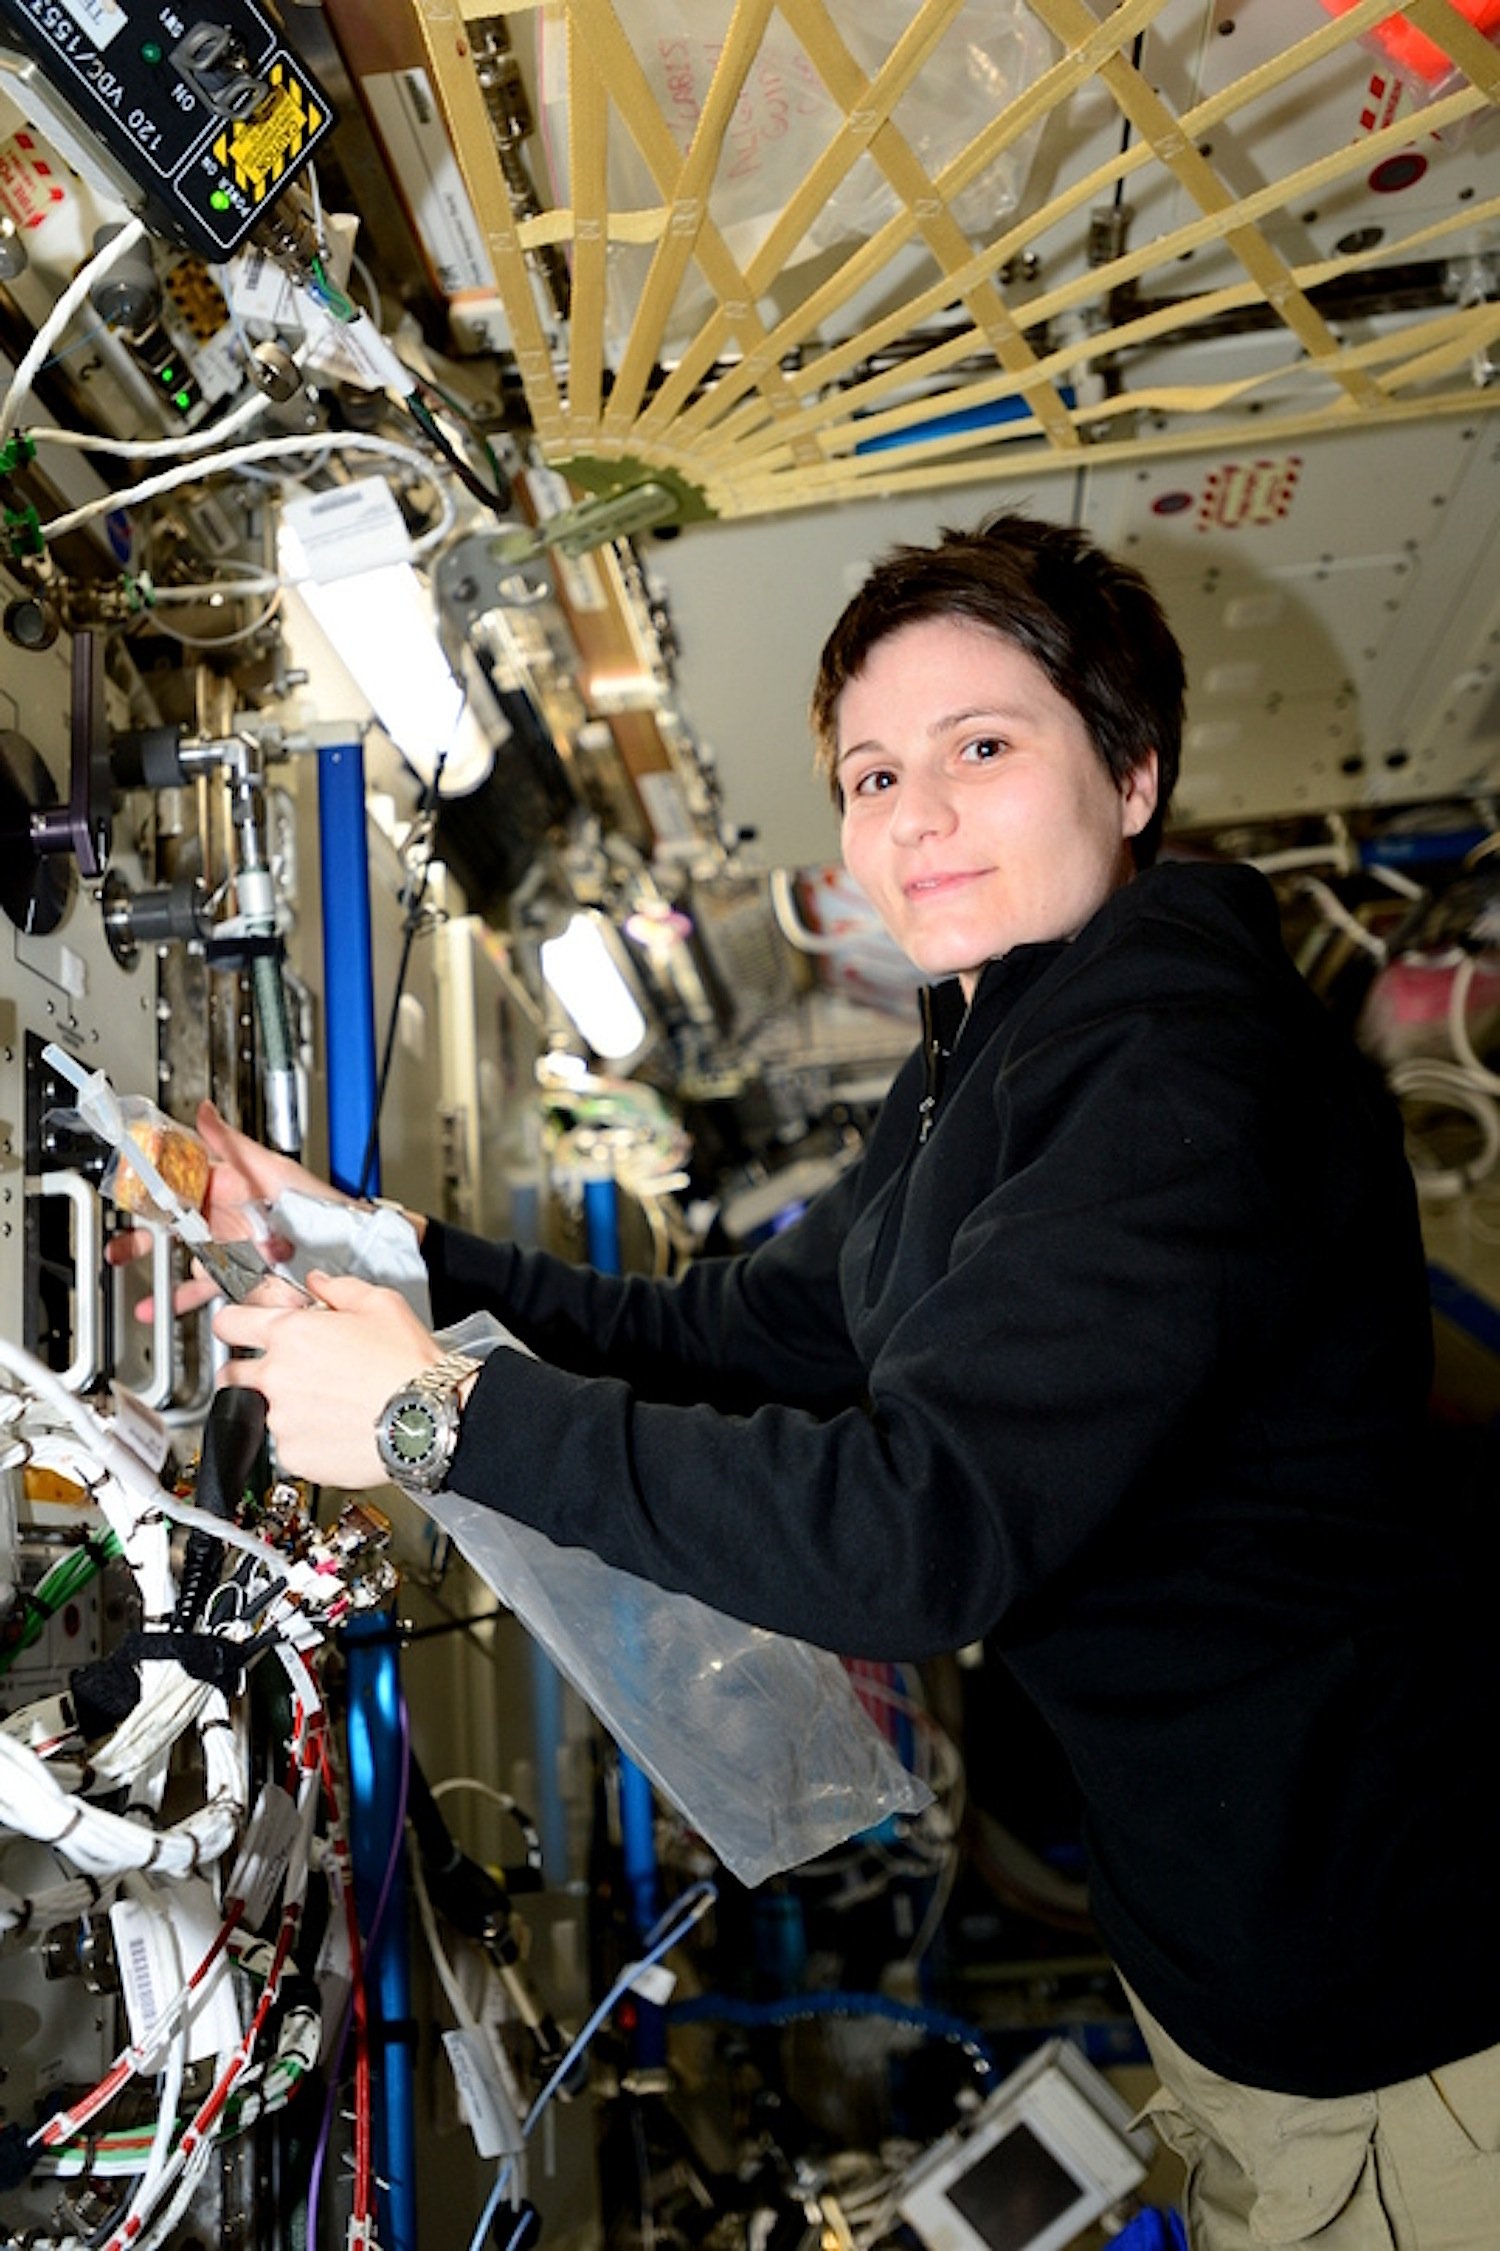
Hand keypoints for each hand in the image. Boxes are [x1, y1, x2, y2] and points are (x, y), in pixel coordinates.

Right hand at [107, 1101, 349, 1317]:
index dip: (151, 1188)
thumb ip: (233, 1143)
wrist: (347, 1248)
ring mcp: (233, 1249)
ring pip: (187, 1260)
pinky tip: (166, 1308)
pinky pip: (209, 1288)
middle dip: (143, 1238)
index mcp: (229, 1186)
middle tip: (120, 1247)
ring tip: (139, 1285)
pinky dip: (185, 1299)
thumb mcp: (272, 1169)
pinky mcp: (242, 1277)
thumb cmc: (316, 1202)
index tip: (127, 1193)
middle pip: (176, 1227)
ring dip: (159, 1273)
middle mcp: (227, 1218)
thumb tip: (204, 1111)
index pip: (180, 1183)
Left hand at [213, 1271, 447, 1487]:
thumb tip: (319, 1283)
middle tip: (287, 1372)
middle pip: (233, 1374)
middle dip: (252, 1370)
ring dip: (285, 1407)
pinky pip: (287, 1446)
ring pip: (264, 1412)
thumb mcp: (381, 1304)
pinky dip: (304, 1439)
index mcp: (290, 1333)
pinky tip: (335, 1429)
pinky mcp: (294, 1456)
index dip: (234, 1322)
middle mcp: (277, 1377)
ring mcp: (282, 1420)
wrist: (429, 1420)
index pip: (229, 1322)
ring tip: (328, 1405)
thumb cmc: (408, 1365)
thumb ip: (338, 1288)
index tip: (240, 1328)